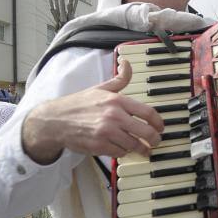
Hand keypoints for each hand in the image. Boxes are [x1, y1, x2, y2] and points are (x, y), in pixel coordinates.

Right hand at [22, 62, 163, 163]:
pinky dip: (123, 152)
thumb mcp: (100, 88)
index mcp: (117, 100)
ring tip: (141, 148)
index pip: (148, 112)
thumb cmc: (79, 104)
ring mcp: (107, 132)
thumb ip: (119, 79)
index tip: (161, 127)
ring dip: (139, 148)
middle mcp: (114, 116)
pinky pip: (120, 153)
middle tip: (155, 142)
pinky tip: (122, 148)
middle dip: (154, 139)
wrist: (56, 120)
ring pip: (134, 145)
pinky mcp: (99, 146)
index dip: (159, 122)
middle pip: (145, 132)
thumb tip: (126, 64)